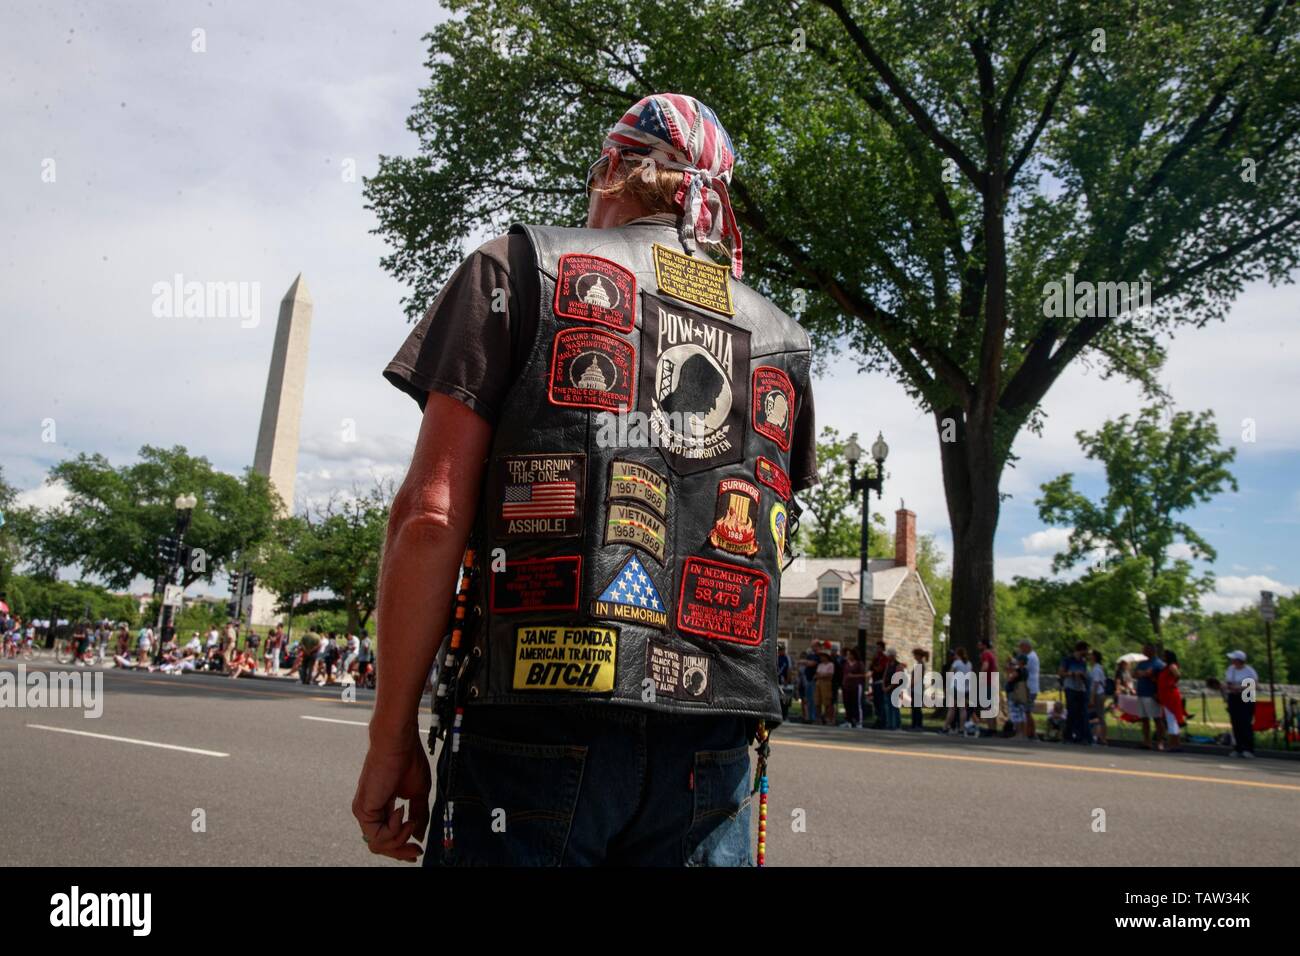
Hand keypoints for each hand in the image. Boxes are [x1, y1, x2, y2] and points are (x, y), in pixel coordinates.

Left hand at [352, 731, 431, 862]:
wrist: (398, 742)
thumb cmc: (408, 760)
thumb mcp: (418, 793)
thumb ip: (418, 815)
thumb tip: (419, 835)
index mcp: (381, 807)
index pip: (386, 836)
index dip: (401, 847)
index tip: (418, 850)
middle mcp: (369, 811)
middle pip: (380, 845)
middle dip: (401, 852)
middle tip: (417, 851)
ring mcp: (364, 812)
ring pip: (377, 844)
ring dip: (399, 839)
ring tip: (411, 822)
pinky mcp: (363, 810)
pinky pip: (378, 836)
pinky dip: (394, 830)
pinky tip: (402, 812)